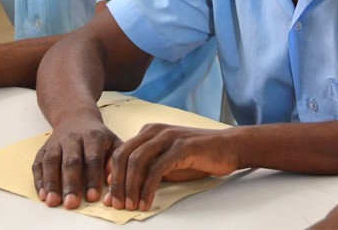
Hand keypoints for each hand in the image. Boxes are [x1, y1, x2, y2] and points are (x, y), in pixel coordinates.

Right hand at [32, 115, 121, 208]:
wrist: (76, 118)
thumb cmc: (98, 137)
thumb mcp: (112, 142)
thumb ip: (115, 161)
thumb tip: (113, 180)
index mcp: (93, 136)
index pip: (93, 158)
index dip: (92, 178)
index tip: (92, 197)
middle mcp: (72, 138)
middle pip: (71, 161)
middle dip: (71, 183)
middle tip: (71, 204)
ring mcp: (55, 142)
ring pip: (52, 162)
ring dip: (51, 183)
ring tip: (53, 202)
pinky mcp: (43, 149)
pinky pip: (38, 164)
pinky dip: (39, 180)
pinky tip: (43, 195)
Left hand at [104, 123, 241, 210]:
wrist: (228, 147)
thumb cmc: (197, 156)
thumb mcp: (167, 162)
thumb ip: (147, 170)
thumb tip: (124, 190)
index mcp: (148, 132)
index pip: (121, 152)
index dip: (112, 176)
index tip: (109, 197)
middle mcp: (155, 131)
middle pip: (123, 155)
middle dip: (117, 183)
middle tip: (116, 204)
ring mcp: (168, 137)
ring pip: (137, 161)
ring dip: (130, 187)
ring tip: (130, 205)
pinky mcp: (181, 147)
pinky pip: (157, 168)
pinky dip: (148, 188)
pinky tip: (146, 201)